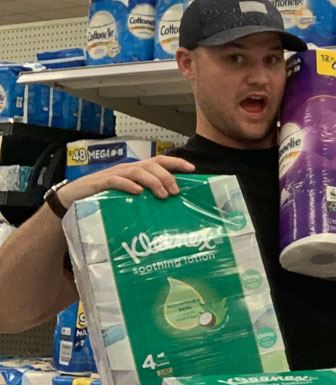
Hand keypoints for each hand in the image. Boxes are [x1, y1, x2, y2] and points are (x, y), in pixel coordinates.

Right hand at [56, 155, 195, 207]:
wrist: (73, 198)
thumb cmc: (106, 198)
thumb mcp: (130, 196)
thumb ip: (147, 196)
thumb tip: (172, 204)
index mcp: (137, 170)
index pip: (160, 160)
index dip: (177, 162)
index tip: (193, 169)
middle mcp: (127, 168)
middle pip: (151, 165)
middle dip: (166, 176)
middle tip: (176, 192)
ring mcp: (114, 174)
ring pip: (137, 171)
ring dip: (153, 181)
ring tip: (163, 195)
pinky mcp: (100, 183)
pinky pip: (116, 181)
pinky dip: (128, 185)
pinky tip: (138, 192)